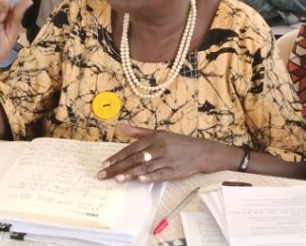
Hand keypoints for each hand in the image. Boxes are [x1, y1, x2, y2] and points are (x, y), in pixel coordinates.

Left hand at [97, 123, 238, 182]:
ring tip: (116, 179)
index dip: (117, 157)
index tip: (105, 164)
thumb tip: (120, 126)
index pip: (131, 149)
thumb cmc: (178, 143)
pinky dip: (148, 177)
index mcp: (154, 138)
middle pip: (135, 158)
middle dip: (117, 167)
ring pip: (145, 166)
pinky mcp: (174, 171)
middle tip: (103, 175)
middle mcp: (159, 148)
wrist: (202, 152)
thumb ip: (138, 132)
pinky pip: (159, 174)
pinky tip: (138, 179)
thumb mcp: (159, 134)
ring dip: (130, 173)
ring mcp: (167, 160)